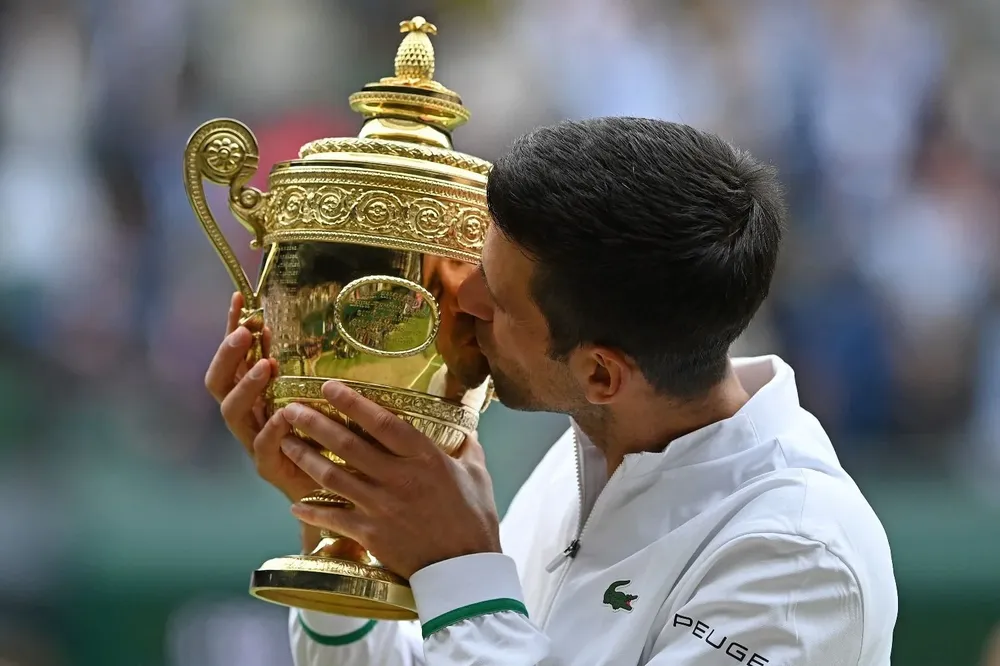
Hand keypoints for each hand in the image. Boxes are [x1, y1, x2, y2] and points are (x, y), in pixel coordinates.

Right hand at [205, 292, 315, 502]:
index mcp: (253, 395)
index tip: (238, 298)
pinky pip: (262, 447)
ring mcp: (253, 442)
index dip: (231, 328)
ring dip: (246, 386)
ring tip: (266, 365)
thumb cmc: (323, 435)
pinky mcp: (270, 467)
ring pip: (232, 413)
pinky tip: (285, 414)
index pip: (233, 357)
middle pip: (218, 383)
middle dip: (227, 355)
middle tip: (245, 332)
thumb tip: (289, 325)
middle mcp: (246, 417)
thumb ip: (297, 366)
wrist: (333, 488)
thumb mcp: (312, 392)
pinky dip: (273, 429)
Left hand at [277, 381, 501, 578]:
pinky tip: (295, 503)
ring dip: (305, 458)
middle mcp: (398, 478)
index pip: (382, 422)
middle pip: (347, 444)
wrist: (464, 570)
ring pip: (333, 476)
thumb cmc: (475, 519)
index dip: (353, 402)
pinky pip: (334, 518)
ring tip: (285, 443)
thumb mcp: (478, 475)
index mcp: (425, 458)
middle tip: (292, 410)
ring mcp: (381, 506)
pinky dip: (312, 510)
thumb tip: (466, 429)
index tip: (329, 386)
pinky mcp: (371, 534)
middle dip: (315, 423)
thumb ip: (467, 448)